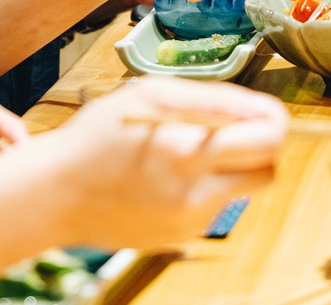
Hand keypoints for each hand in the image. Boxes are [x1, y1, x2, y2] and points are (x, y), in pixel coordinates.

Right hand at [24, 78, 287, 247]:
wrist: (55, 195)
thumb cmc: (96, 137)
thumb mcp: (151, 94)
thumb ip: (213, 100)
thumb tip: (261, 108)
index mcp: (187, 150)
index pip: (269, 140)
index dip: (275, 121)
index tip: (265, 113)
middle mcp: (195, 192)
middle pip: (269, 171)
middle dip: (261, 148)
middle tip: (235, 132)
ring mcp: (190, 220)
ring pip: (241, 190)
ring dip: (229, 169)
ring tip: (184, 153)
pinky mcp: (182, 236)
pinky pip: (213, 207)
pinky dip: (201, 189)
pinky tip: (165, 178)